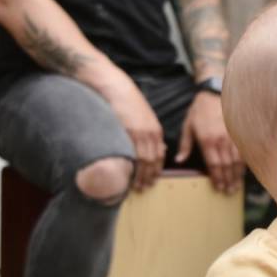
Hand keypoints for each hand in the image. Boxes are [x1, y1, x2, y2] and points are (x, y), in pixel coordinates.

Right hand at [105, 78, 166, 192]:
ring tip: (137, 186)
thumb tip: (155, 147)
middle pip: (153, 161)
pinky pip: (133, 154)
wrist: (116, 89)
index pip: (160, 155)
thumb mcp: (144, 118)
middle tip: (145, 187)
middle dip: (150, 176)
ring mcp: (140, 133)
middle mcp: (151, 133)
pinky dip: (132, 167)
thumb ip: (149, 133)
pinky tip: (129, 175)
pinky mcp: (129, 132)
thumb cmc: (127, 102)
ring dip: (141, 176)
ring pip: (145, 161)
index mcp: (156, 130)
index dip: (156, 170)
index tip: (152, 180)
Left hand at [178, 90, 243, 193]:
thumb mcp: (188, 126)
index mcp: (207, 141)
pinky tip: (242, 172)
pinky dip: (243, 164)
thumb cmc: (199, 111)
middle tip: (229, 191)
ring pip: (236, 161)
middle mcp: (221, 141)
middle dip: (228, 180)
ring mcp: (232, 137)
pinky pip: (243, 152)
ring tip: (236, 186)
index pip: (214, 165)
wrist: (214, 94)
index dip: (217, 178)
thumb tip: (179, 161)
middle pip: (226, 166)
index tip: (219, 188)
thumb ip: (185, 145)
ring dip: (236, 175)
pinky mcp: (239, 133)